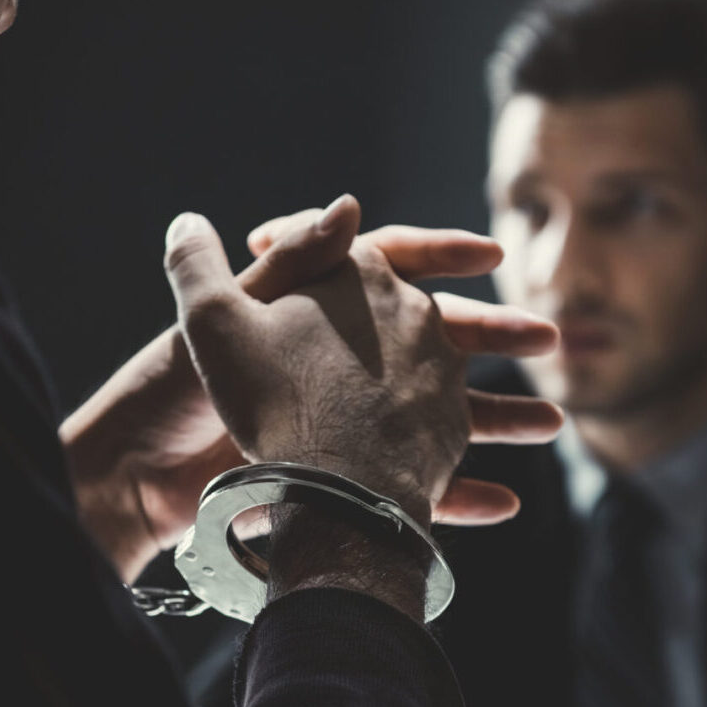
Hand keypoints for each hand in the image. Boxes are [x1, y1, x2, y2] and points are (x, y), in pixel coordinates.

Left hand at [62, 196, 561, 582]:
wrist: (152, 477)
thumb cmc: (177, 393)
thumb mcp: (221, 316)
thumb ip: (287, 265)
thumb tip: (346, 204)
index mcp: (314, 311)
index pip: (387, 265)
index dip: (441, 255)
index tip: (493, 254)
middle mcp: (339, 361)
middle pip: (430, 341)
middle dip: (493, 338)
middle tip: (551, 338)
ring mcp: (347, 423)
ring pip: (437, 417)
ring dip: (498, 420)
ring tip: (554, 422)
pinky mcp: (343, 482)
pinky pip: (412, 489)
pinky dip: (456, 497)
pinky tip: (506, 502)